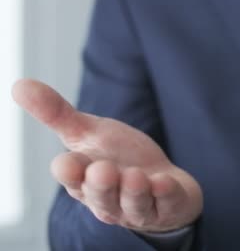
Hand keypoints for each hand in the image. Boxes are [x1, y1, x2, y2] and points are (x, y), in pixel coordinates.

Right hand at [12, 79, 202, 231]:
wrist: (163, 182)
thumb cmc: (120, 158)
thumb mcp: (90, 133)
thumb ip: (58, 114)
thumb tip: (19, 84)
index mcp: (84, 180)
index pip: (72, 178)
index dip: (70, 172)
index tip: (68, 162)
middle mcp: (109, 199)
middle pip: (101, 196)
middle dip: (101, 185)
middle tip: (102, 170)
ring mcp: (140, 206)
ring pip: (133, 204)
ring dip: (134, 192)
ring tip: (136, 176)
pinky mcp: (169, 206)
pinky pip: (167, 204)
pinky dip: (166, 194)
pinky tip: (165, 181)